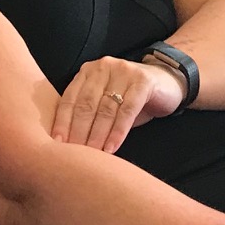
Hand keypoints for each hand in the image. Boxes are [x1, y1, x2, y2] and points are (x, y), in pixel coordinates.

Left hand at [52, 56, 186, 151]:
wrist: (167, 83)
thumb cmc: (130, 99)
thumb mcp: (106, 102)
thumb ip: (88, 115)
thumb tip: (66, 145)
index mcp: (88, 72)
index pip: (70, 99)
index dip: (62, 123)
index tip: (56, 145)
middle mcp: (103, 67)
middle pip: (86, 104)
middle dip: (78, 133)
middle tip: (74, 156)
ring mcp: (123, 72)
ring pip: (105, 109)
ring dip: (97, 136)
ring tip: (92, 156)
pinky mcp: (143, 81)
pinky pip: (127, 110)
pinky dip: (118, 132)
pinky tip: (112, 148)